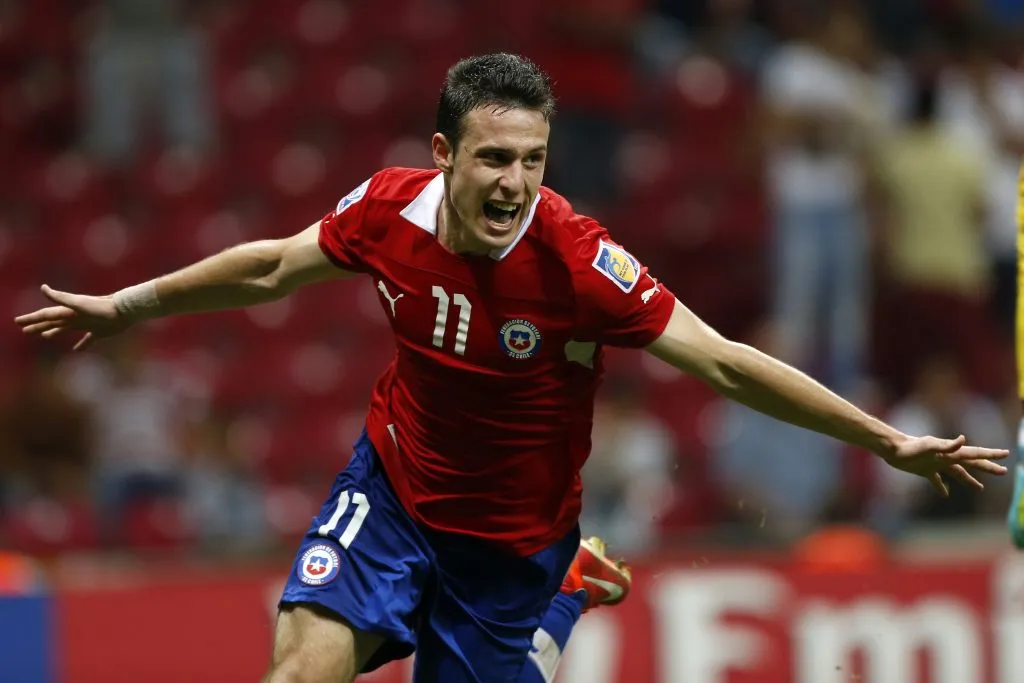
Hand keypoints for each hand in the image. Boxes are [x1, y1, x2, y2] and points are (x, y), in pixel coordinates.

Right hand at [14, 284, 131, 350]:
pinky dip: (82, 345)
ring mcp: (87, 324)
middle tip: (25, 330)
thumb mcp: (78, 303)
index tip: (17, 322)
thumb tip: (43, 288)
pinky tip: (76, 350)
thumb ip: (61, 297)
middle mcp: (75, 317)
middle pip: (53, 322)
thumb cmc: (101, 306)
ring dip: (54, 332)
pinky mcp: (99, 332)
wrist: (124, 310)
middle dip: (38, 326)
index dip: (31, 319)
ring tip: (45, 336)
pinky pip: (87, 340)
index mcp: (68, 311)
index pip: (46, 315)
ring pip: (66, 329)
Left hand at [882, 434, 1008, 496]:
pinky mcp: (924, 470)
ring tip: (980, 488)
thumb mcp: (929, 446)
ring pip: (956, 473)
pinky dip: (942, 487)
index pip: (974, 454)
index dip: (990, 455)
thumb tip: (963, 440)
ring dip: (969, 479)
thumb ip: (947, 445)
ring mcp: (935, 464)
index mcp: (949, 452)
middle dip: (986, 467)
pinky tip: (945, 494)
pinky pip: (936, 480)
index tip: (1005, 454)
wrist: (891, 449)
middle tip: (1003, 471)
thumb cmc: (909, 447)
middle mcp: (945, 457)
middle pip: (970, 463)